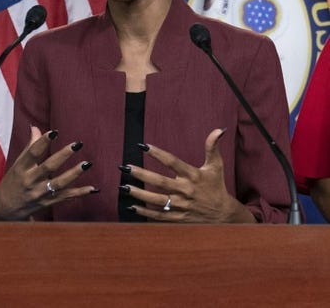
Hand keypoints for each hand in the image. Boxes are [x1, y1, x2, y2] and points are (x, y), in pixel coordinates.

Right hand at [0, 126, 96, 220]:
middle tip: (76, 145)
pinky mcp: (47, 202)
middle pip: (48, 167)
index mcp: (21, 168)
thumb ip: (30, 147)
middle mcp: (30, 181)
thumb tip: (35, 128)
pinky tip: (93, 188)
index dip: (43, 142)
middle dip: (63, 155)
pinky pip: (65, 197)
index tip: (54, 132)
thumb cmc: (13, 181)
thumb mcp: (17, 164)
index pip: (32, 153)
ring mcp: (39, 193)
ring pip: (59, 183)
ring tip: (87, 164)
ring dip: (74, 173)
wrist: (7, 209)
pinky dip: (80, 193)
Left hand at [121, 128, 255, 222]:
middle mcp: (186, 190)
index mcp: (193, 176)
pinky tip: (132, 207)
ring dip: (139, 194)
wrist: (224, 215)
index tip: (143, 146)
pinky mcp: (179, 218)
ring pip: (157, 200)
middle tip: (126, 167)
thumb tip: (219, 129)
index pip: (173, 162)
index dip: (158, 153)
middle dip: (142, 175)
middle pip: (160, 182)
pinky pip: (159, 216)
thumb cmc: (216, 186)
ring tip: (123, 187)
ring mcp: (182, 205)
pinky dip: (145, 212)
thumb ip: (212, 147)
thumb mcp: (216, 166)